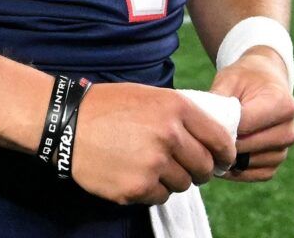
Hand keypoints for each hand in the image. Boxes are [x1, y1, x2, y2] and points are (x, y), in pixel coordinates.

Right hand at [69, 82, 234, 205]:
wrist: (68, 123)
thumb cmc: (110, 106)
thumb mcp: (151, 96)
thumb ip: (181, 115)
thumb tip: (211, 136)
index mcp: (176, 109)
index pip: (219, 139)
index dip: (225, 153)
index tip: (223, 160)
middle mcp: (169, 136)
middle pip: (203, 167)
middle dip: (200, 170)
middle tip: (189, 168)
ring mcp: (152, 164)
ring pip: (182, 184)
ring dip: (173, 179)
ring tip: (153, 166)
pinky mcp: (136, 188)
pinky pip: (159, 196)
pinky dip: (152, 189)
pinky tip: (137, 174)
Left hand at [208, 48, 293, 182]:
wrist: (265, 82)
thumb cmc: (244, 78)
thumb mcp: (229, 79)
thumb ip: (218, 102)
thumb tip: (201, 128)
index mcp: (282, 104)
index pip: (244, 126)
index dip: (220, 127)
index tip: (202, 123)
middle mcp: (288, 130)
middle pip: (246, 147)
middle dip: (222, 144)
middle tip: (201, 138)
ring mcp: (285, 149)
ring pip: (249, 163)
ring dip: (228, 159)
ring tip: (210, 146)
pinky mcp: (277, 162)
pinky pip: (254, 174)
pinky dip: (237, 170)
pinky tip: (223, 157)